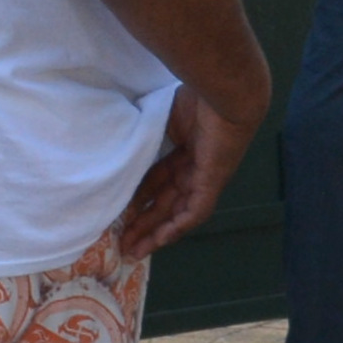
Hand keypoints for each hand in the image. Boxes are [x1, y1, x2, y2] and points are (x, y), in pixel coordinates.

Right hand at [105, 83, 255, 262]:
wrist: (224, 93)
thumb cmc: (196, 99)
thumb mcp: (162, 123)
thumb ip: (145, 140)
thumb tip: (120, 150)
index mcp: (183, 154)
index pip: (158, 185)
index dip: (138, 201)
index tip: (118, 214)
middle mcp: (194, 170)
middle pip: (165, 204)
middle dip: (143, 224)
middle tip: (122, 243)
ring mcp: (205, 178)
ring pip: (178, 213)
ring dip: (156, 232)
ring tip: (134, 249)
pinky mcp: (213, 182)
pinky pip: (196, 211)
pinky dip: (178, 225)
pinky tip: (161, 240)